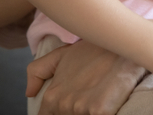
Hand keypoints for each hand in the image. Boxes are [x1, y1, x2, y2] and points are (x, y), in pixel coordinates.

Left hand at [28, 40, 145, 114]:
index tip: (69, 104)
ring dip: (90, 111)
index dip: (55, 113)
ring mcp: (81, 109)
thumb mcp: (62, 55)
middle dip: (78, 111)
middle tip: (90, 94)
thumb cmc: (95, 49)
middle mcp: (64, 105)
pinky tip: (110, 102)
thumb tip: (29, 93)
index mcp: (53, 96)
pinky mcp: (100, 112)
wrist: (124, 44)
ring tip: (100, 96)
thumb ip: (39, 71)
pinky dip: (106, 111)